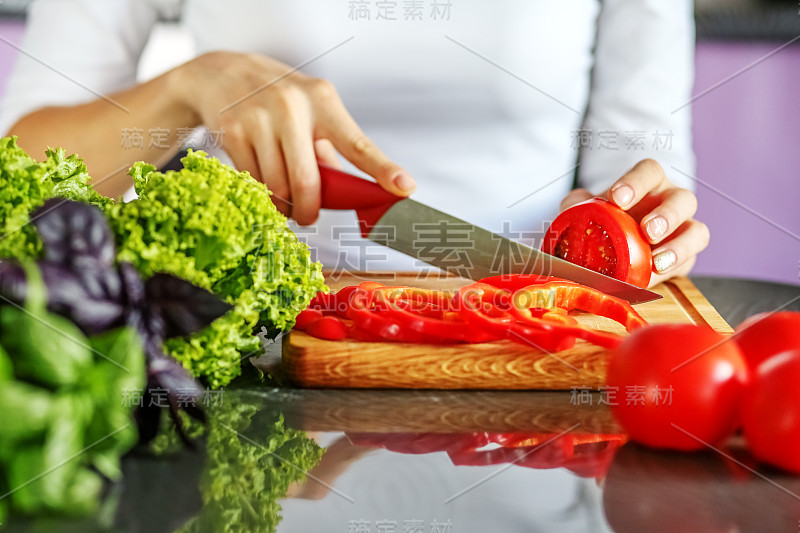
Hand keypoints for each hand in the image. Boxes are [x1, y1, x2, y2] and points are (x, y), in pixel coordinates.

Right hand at [172, 51, 415, 224]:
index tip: (405, 187)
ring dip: (284, 205)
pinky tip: (263, 184)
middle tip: (309, 217)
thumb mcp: (310, 111)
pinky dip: (262, 194)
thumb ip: (329, 151)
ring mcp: (260, 118)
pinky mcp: (233, 131)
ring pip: (278, 187)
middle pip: (308, 181)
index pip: (358, 143)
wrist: (221, 72)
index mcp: (323, 101)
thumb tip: (345, 195)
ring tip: (284, 198)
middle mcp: (292, 107)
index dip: (383, 169)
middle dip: (310, 210)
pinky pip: (254, 182)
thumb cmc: (277, 98)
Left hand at [560, 159, 708, 287]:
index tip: (618, 200)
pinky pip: (689, 262)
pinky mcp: (685, 258)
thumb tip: (573, 210)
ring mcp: (683, 230)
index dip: (636, 183)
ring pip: (697, 231)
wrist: (616, 244)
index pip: (649, 172)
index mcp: (649, 183)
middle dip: (667, 215)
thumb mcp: (586, 207)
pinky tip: (654, 277)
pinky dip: (673, 270)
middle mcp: (671, 202)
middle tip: (648, 231)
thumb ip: (577, 204)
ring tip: (657, 261)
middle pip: (683, 199)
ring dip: (679, 247)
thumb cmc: (605, 218)